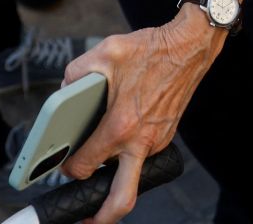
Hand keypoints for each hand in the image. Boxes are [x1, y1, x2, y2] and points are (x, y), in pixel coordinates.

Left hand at [62, 12, 223, 221]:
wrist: (189, 47)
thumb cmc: (151, 49)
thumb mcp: (104, 53)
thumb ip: (75, 75)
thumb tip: (64, 92)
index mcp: (120, 126)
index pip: (85, 165)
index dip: (68, 168)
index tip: (63, 164)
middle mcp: (140, 141)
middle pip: (122, 199)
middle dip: (102, 217)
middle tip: (87, 219)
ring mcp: (156, 142)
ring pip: (131, 175)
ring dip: (114, 176)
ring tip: (99, 163)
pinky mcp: (165, 137)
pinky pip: (142, 154)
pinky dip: (128, 151)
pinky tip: (122, 130)